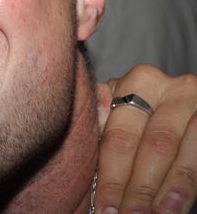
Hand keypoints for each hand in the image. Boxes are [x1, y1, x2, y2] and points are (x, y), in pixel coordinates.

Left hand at [94, 64, 196, 213]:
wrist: (181, 111)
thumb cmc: (143, 116)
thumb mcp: (122, 109)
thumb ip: (104, 111)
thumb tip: (95, 113)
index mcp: (141, 82)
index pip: (120, 135)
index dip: (111, 176)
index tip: (104, 207)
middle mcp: (174, 89)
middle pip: (153, 147)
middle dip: (139, 188)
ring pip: (183, 155)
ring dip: (168, 190)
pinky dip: (188, 185)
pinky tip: (177, 206)